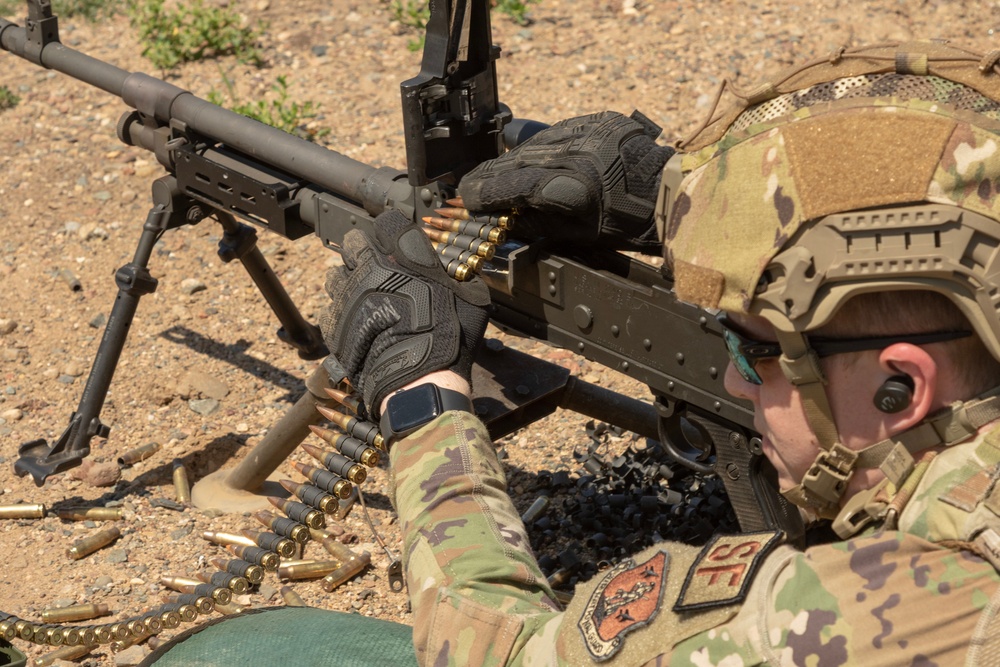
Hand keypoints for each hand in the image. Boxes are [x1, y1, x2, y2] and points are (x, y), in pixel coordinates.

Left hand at [319, 210, 489, 418]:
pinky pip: (330, 309)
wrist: (418, 379)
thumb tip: (449, 270)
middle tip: (376, 268)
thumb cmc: (448, 337)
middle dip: (362, 252)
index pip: (387, 222)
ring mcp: (346, 297)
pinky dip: (341, 314)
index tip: (396, 244)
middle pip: (352, 243)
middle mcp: (368, 270)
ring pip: (335, 275)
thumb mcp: (469, 296)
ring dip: (347, 282)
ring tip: (363, 298)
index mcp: (401, 257)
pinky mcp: (333, 324)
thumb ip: (453, 275)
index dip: (392, 232)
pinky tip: (357, 325)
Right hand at [458, 110, 673, 252]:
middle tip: (475, 187)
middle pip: (514, 160)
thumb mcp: (574, 236)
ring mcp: (585, 133)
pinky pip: (556, 131)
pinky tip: (542, 160)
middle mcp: (573, 154)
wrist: (667, 196)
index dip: (482, 192)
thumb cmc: (625, 224)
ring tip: (505, 176)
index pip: (508, 184)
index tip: (467, 198)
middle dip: (490, 176)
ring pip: (532, 143)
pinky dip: (544, 147)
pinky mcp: (596, 121)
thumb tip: (498, 217)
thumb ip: (532, 223)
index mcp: (567, 187)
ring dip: (515, 160)